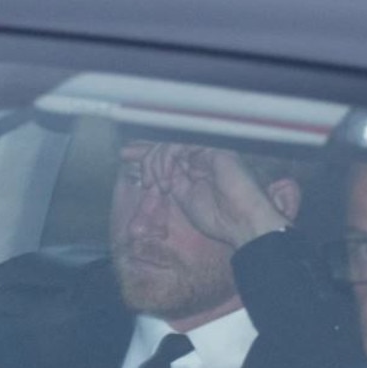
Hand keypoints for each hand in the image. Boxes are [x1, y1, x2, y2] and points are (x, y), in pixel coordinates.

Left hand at [148, 144, 291, 247]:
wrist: (241, 223)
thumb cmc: (218, 217)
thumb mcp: (183, 198)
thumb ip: (169, 181)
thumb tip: (149, 171)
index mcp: (194, 168)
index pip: (166, 153)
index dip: (145, 153)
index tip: (125, 155)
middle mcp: (200, 157)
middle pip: (165, 145)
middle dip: (147, 160)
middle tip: (147, 182)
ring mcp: (207, 152)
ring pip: (171, 144)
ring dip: (157, 164)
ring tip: (160, 185)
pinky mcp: (212, 150)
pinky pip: (181, 145)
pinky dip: (167, 160)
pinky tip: (168, 179)